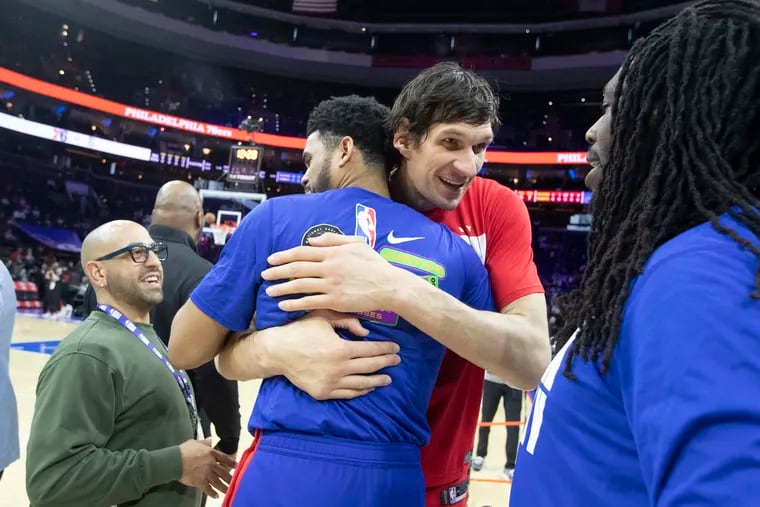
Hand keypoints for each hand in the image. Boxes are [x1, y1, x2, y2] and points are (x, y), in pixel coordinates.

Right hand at [178, 438, 235, 498]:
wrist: (176, 461)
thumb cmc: (184, 450)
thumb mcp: (195, 442)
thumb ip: (204, 442)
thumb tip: (210, 439)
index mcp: (211, 453)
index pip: (224, 458)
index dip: (231, 462)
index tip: (236, 466)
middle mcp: (211, 464)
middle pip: (223, 472)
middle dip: (229, 477)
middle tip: (235, 481)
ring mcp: (206, 473)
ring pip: (218, 481)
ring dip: (224, 487)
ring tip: (229, 491)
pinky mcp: (200, 481)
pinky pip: (208, 488)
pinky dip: (212, 493)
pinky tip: (216, 496)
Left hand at [262, 233, 411, 312]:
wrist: (390, 286)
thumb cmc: (375, 265)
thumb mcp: (357, 244)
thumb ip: (334, 240)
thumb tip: (312, 241)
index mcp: (334, 253)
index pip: (302, 252)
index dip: (284, 256)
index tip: (271, 260)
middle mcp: (330, 267)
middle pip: (297, 268)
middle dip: (277, 272)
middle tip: (263, 275)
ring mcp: (332, 285)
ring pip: (300, 285)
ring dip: (282, 288)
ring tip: (269, 291)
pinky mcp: (336, 301)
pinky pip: (310, 302)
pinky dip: (295, 303)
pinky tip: (284, 305)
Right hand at [263, 310, 400, 399]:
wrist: (277, 351)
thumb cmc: (301, 330)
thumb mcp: (324, 317)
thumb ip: (347, 321)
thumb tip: (366, 332)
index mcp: (341, 349)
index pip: (371, 351)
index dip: (386, 349)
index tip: (396, 348)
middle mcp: (338, 369)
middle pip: (370, 367)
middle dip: (386, 363)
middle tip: (397, 360)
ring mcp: (331, 383)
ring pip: (362, 384)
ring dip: (378, 381)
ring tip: (388, 378)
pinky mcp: (323, 392)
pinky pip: (347, 394)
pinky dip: (360, 391)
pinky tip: (368, 387)